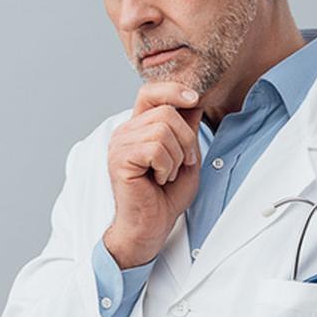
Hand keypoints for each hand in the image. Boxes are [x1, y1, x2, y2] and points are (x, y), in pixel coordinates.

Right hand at [103, 83, 204, 268]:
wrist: (151, 226)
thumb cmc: (166, 196)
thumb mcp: (186, 157)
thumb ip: (188, 130)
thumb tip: (194, 100)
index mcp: (139, 127)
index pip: (150, 91)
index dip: (174, 90)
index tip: (195, 100)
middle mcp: (126, 132)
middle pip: (166, 111)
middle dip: (186, 139)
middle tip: (182, 163)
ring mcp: (120, 144)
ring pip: (163, 130)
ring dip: (176, 157)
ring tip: (168, 174)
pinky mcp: (120, 160)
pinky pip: (155, 149)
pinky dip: (167, 166)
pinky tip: (159, 180)